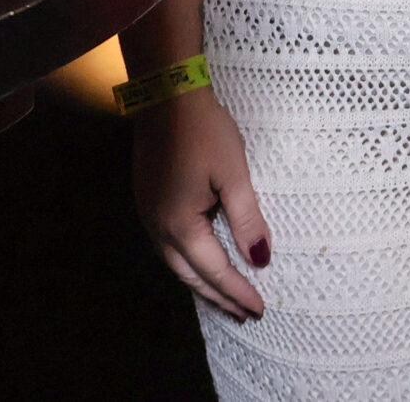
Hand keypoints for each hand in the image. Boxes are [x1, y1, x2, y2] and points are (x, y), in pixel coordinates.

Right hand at [131, 86, 271, 319]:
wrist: (166, 95)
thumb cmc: (203, 131)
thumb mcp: (234, 174)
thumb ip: (248, 219)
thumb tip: (261, 260)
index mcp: (180, 225)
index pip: (215, 271)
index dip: (238, 291)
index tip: (259, 309)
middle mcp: (158, 228)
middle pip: (191, 276)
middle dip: (219, 297)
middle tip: (244, 313)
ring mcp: (148, 215)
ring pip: (176, 263)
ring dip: (202, 282)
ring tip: (226, 297)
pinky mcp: (147, 201)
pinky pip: (168, 246)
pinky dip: (189, 262)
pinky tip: (201, 261)